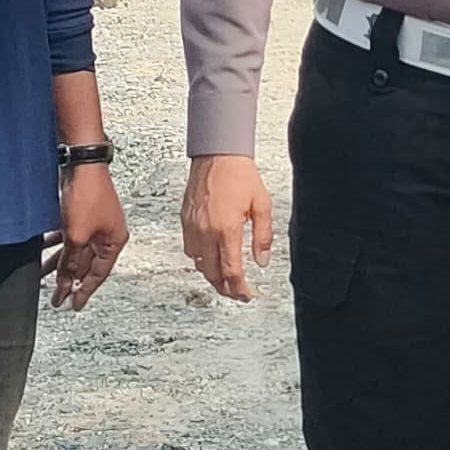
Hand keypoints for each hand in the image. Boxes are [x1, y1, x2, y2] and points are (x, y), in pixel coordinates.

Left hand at [50, 162, 127, 309]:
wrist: (81, 163)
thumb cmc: (88, 194)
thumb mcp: (77, 236)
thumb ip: (71, 261)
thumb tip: (66, 280)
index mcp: (114, 242)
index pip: (99, 275)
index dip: (84, 291)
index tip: (74, 304)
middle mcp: (106, 233)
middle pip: (86, 264)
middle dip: (69, 279)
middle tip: (57, 296)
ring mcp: (94, 222)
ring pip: (75, 250)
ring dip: (59, 262)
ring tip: (44, 274)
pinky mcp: (81, 212)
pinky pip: (69, 235)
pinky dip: (57, 244)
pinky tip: (43, 248)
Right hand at [179, 154, 274, 301]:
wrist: (217, 154)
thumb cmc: (239, 175)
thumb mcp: (262, 205)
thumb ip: (263, 236)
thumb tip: (262, 260)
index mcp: (226, 230)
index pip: (232, 272)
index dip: (240, 289)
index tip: (247, 295)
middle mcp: (206, 232)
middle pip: (213, 275)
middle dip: (226, 289)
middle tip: (237, 293)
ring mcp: (193, 227)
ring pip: (199, 265)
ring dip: (212, 276)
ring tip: (225, 279)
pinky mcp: (185, 221)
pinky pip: (190, 250)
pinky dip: (200, 260)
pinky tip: (210, 259)